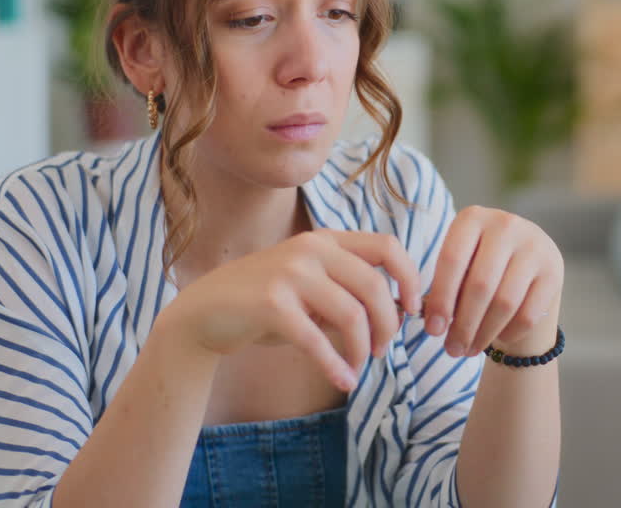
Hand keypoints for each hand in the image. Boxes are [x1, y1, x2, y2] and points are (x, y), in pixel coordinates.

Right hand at [160, 230, 421, 392]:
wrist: (206, 311)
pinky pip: (317, 340)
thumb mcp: (313, 287)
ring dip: (363, 348)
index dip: (411, 277)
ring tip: (359, 366)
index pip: (387, 246)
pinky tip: (344, 381)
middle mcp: (311, 248)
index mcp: (326, 239)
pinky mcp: (271, 303)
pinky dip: (336, 365)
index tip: (414, 309)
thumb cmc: (269, 303)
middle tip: (383, 349)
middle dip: (388, 324)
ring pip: (352, 314)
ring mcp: (290, 273)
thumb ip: (350, 291)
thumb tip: (400, 314)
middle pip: (374, 285)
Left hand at [423, 206, 563, 357]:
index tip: (433, 331)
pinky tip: (498, 339)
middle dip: (463, 325)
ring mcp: (534, 245)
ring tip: (469, 350)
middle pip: (480, 285)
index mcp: (473, 217)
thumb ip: (445, 288)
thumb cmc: (478, 268)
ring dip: (483, 334)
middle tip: (452, 350)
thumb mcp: (459, 266)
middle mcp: (506, 224)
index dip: (440, 299)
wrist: (524, 266)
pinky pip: (528, 313)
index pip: (452, 260)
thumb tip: (435, 326)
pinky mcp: (554, 270)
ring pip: (504, 302)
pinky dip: (509, 333)